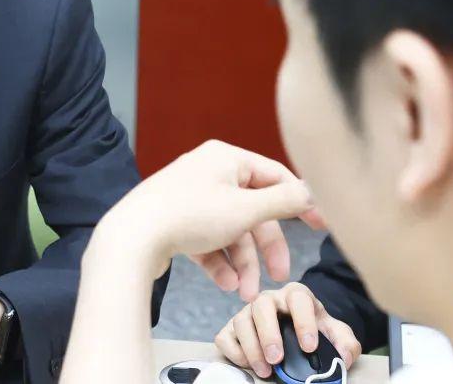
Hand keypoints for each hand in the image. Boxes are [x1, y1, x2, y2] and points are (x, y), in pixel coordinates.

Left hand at [88, 140, 324, 298]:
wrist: (131, 238)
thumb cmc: (188, 216)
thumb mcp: (246, 209)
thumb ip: (284, 201)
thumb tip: (313, 192)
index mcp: (226, 158)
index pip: (275, 176)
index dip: (300, 203)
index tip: (321, 227)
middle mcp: (207, 172)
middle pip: (252, 210)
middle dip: (265, 248)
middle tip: (278, 277)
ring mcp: (189, 197)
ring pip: (230, 230)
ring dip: (241, 263)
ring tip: (244, 294)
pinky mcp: (174, 220)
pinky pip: (207, 240)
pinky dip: (218, 262)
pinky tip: (225, 285)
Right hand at [215, 282, 361, 378]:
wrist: (299, 330)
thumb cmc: (315, 330)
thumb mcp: (336, 333)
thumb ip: (345, 342)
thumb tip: (342, 357)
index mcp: (296, 295)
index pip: (298, 299)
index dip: (303, 322)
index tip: (309, 347)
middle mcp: (269, 299)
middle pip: (261, 305)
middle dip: (268, 333)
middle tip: (277, 358)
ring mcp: (248, 312)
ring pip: (241, 321)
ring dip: (251, 347)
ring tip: (265, 370)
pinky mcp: (232, 327)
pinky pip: (225, 336)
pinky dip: (234, 351)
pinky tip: (248, 364)